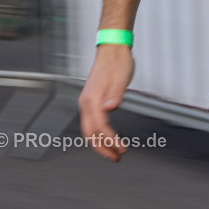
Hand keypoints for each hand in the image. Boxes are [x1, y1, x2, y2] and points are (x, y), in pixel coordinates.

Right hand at [79, 44, 134, 161]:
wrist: (113, 50)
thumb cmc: (118, 63)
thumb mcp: (121, 78)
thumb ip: (116, 94)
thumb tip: (110, 108)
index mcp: (92, 99)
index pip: (100, 127)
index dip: (110, 141)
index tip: (122, 149)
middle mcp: (86, 103)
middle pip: (90, 133)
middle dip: (103, 148)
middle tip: (117, 157)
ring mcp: (88, 102)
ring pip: (90, 130)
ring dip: (101, 143)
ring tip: (115, 152)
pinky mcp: (92, 101)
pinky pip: (93, 123)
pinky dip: (100, 134)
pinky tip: (109, 138)